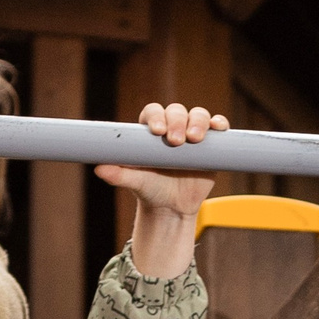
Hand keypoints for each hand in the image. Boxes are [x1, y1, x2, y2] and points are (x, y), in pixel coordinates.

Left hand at [104, 102, 222, 280]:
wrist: (172, 206)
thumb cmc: (150, 190)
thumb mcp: (135, 182)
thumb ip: (118, 174)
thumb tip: (99, 168)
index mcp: (151, 130)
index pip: (153, 112)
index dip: (156, 116)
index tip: (157, 131)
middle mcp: (172, 127)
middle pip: (177, 111)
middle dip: (177, 122)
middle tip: (176, 141)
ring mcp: (193, 133)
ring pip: (198, 115)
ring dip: (198, 122)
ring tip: (195, 138)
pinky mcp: (212, 144)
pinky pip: (217, 128)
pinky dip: (219, 124)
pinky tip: (218, 129)